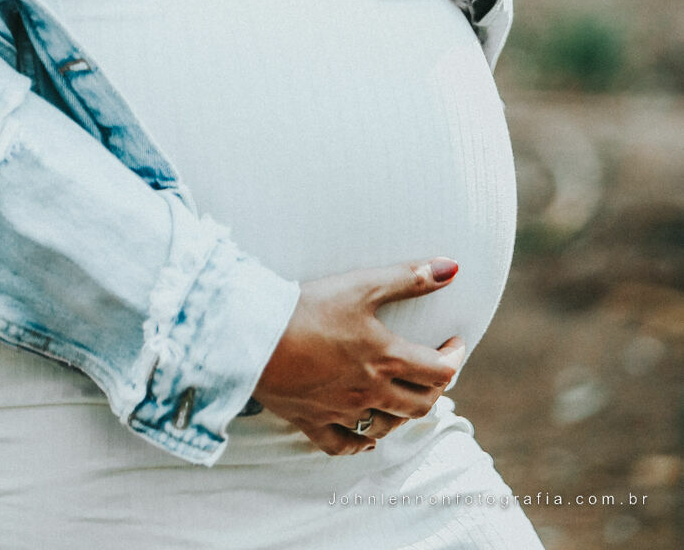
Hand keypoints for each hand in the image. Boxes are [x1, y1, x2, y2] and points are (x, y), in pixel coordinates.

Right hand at [253, 257, 465, 455]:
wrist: (255, 336)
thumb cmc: (309, 306)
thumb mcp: (362, 284)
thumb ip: (408, 278)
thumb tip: (451, 267)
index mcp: (387, 358)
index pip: (440, 371)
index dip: (454, 358)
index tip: (454, 343)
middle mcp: (370, 391)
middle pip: (420, 405)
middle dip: (436, 388)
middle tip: (435, 369)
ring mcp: (342, 411)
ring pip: (387, 426)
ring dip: (403, 415)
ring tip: (405, 397)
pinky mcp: (313, 421)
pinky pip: (343, 444)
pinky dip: (360, 442)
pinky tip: (366, 437)